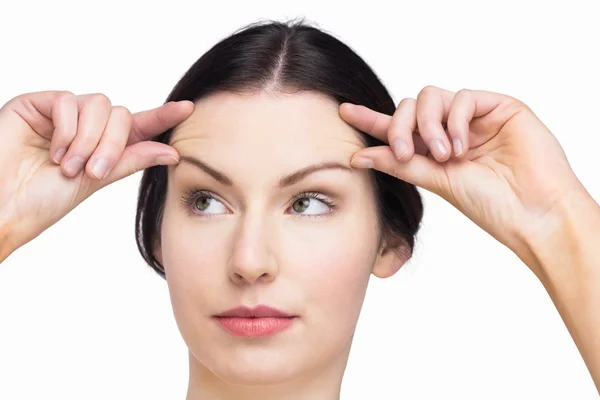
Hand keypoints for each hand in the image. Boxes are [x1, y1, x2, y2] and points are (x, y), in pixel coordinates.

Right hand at [0, 90, 192, 253]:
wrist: (6, 206)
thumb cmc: (45, 199)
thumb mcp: (98, 179)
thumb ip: (132, 159)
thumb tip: (172, 151)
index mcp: (101, 144)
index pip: (138, 125)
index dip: (162, 116)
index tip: (189, 108)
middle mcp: (84, 126)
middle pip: (121, 114)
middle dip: (111, 144)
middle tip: (92, 171)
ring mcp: (61, 113)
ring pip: (99, 105)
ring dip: (88, 140)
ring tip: (68, 166)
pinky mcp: (37, 103)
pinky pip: (68, 101)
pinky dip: (66, 129)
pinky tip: (53, 150)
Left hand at [339, 86, 587, 261]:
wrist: (532, 214)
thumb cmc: (491, 205)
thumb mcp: (436, 181)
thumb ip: (400, 163)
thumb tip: (358, 156)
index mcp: (436, 150)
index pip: (400, 129)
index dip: (372, 120)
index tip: (344, 112)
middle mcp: (453, 131)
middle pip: (411, 107)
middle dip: (400, 127)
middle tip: (405, 153)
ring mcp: (475, 118)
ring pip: (431, 97)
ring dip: (428, 126)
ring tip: (444, 156)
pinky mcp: (499, 106)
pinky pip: (462, 97)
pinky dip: (454, 121)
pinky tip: (461, 146)